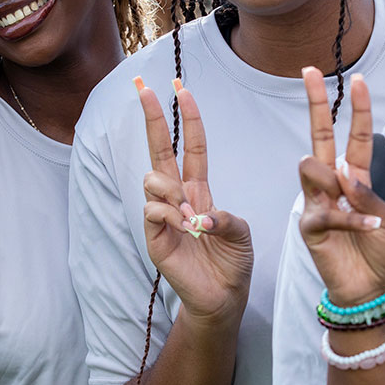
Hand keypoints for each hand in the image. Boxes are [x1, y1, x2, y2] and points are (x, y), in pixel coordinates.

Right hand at [136, 78, 251, 329]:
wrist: (223, 297)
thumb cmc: (232, 262)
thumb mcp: (241, 233)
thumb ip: (225, 218)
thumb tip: (199, 217)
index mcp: (199, 190)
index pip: (191, 146)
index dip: (188, 118)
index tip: (181, 88)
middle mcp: (177, 197)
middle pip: (160, 149)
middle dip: (152, 117)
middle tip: (142, 87)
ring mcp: (163, 215)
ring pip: (153, 178)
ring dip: (171, 189)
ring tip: (190, 215)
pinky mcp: (154, 237)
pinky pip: (152, 210)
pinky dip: (169, 214)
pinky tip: (185, 228)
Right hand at [296, 69, 384, 307]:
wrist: (367, 289)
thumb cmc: (378, 252)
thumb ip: (367, 194)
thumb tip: (344, 174)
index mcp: (355, 178)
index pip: (354, 136)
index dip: (358, 108)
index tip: (359, 79)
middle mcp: (332, 184)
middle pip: (319, 135)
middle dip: (315, 102)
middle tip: (308, 71)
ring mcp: (317, 202)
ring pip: (312, 167)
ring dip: (335, 180)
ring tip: (350, 202)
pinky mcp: (310, 225)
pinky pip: (329, 211)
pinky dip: (353, 220)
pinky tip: (369, 229)